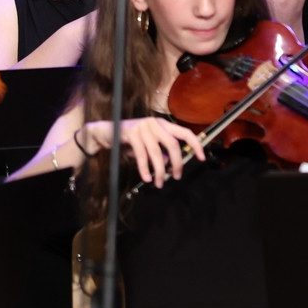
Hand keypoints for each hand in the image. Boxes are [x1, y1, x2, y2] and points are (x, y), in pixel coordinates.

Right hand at [79, 117, 206, 188]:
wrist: (105, 132)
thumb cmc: (129, 140)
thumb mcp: (148, 145)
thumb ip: (160, 151)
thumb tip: (170, 163)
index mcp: (162, 124)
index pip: (184, 132)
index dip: (195, 144)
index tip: (201, 158)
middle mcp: (155, 123)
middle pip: (173, 144)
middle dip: (177, 163)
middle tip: (176, 176)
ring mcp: (143, 127)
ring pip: (157, 153)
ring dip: (160, 171)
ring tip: (160, 183)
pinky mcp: (132, 134)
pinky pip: (142, 155)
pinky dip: (145, 169)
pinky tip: (147, 178)